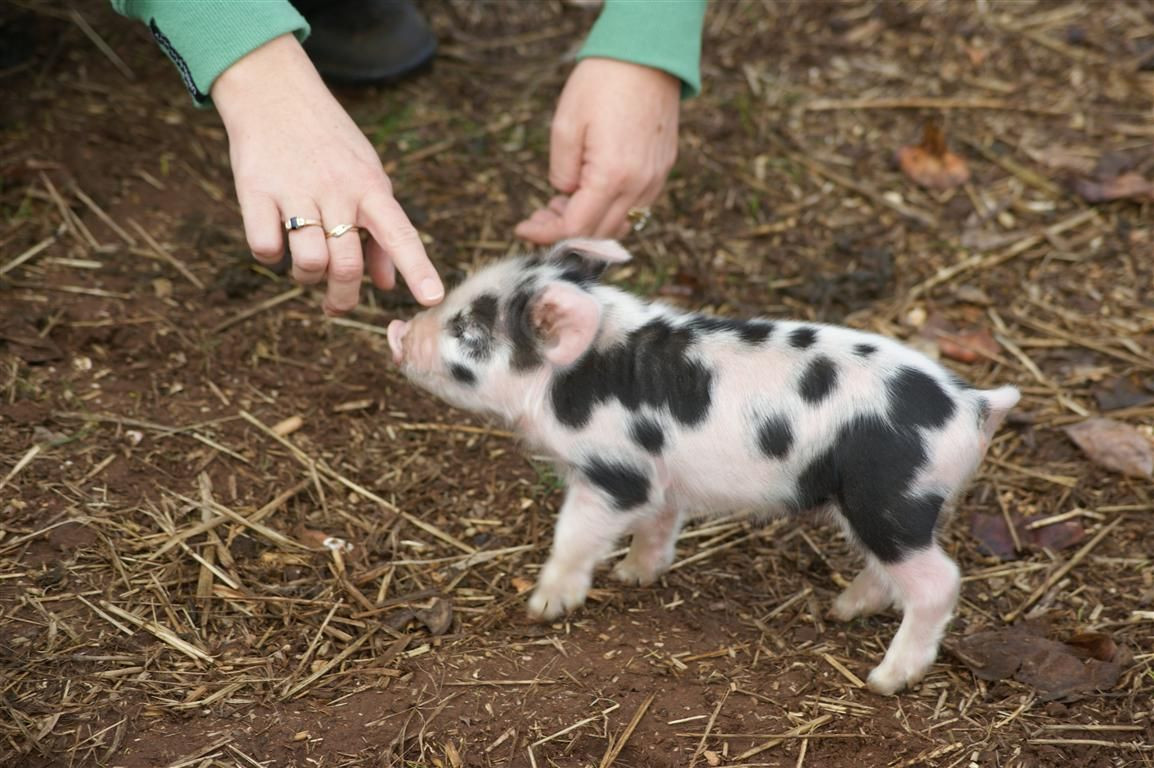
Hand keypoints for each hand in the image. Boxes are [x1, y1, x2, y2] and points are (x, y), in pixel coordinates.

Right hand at [212, 35, 442, 314]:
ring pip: (309, 263)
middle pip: (347, 266)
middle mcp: (337, 189)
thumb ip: (379, 231)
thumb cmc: (329, 143)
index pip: (400, 233)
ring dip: (306, 278)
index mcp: (370, 186)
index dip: (418, 268)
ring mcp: (296, 190)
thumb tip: (388, 284)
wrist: (273, 91)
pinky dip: (270, 255)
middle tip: (336, 304)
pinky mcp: (256, 191)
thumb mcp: (366, 176)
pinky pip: (265, 247)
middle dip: (343, 297)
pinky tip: (275, 240)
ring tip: (306, 266)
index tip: (432, 298)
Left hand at [515, 58, 680, 243]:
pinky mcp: (662, 170)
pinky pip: (636, 207)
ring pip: (620, 225)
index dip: (546, 234)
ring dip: (589, 222)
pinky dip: (610, 209)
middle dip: (565, 230)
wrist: (647, 55)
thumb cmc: (602, 83)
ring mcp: (655, 180)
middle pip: (599, 233)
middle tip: (540, 213)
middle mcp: (639, 186)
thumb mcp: (565, 125)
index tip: (523, 228)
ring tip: (563, 200)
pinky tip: (590, 189)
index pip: (576, 227)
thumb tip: (565, 194)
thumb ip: (561, 171)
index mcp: (611, 176)